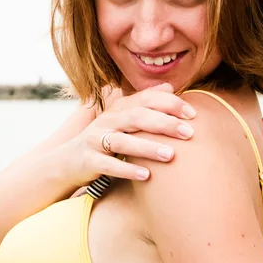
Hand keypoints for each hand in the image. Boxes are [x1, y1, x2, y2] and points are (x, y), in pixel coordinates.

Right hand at [69, 83, 196, 182]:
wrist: (68, 161)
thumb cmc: (105, 139)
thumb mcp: (123, 119)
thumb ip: (145, 102)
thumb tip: (170, 87)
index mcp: (119, 108)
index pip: (146, 100)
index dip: (170, 104)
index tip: (193, 114)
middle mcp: (108, 120)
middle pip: (137, 117)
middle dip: (164, 124)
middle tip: (189, 133)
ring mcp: (96, 139)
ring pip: (123, 141)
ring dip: (148, 147)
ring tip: (170, 155)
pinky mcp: (89, 160)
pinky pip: (108, 164)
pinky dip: (127, 169)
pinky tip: (146, 175)